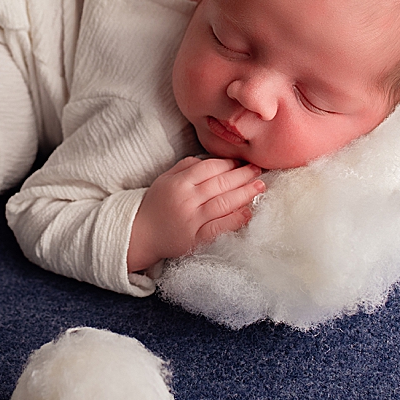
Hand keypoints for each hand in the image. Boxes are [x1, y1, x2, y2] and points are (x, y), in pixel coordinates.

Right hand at [127, 156, 265, 274]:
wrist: (140, 235)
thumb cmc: (155, 206)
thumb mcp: (165, 180)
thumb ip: (186, 167)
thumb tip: (212, 161)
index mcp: (178, 183)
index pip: (209, 168)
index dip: (229, 163)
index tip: (241, 162)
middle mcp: (186, 200)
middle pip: (221, 184)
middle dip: (243, 175)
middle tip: (257, 171)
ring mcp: (192, 221)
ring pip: (224, 204)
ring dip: (245, 194)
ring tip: (260, 187)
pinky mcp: (195, 239)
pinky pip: (220, 227)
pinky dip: (236, 219)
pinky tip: (248, 212)